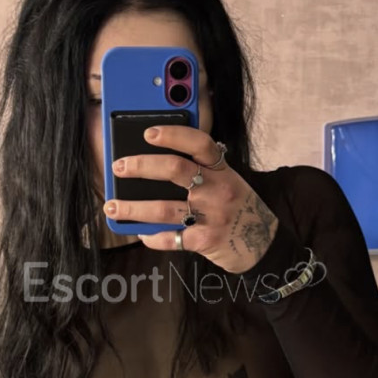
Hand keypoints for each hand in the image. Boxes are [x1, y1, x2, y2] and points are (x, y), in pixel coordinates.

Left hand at [104, 125, 278, 272]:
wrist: (266, 246)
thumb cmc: (239, 209)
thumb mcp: (229, 182)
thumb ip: (203, 171)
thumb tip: (157, 162)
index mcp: (223, 170)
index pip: (199, 143)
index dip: (172, 134)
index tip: (147, 132)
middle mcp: (218, 189)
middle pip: (175, 170)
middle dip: (142, 166)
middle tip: (119, 167)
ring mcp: (212, 216)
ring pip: (165, 208)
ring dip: (133, 208)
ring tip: (112, 206)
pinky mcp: (206, 241)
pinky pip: (172, 238)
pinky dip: (153, 237)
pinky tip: (141, 234)